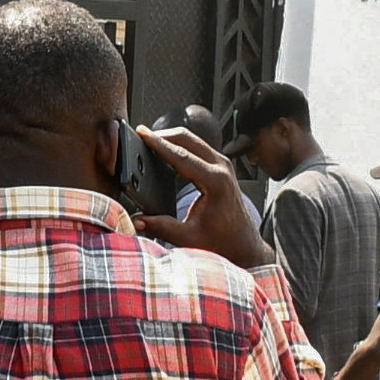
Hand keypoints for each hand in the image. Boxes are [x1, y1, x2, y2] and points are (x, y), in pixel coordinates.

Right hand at [134, 126, 273, 266]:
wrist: (243, 245)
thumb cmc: (223, 242)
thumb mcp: (188, 237)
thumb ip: (161, 227)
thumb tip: (136, 220)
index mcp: (216, 182)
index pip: (182, 156)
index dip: (159, 144)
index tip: (143, 134)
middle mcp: (222, 168)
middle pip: (188, 139)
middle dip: (164, 134)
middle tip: (142, 134)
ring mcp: (223, 165)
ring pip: (194, 140)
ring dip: (172, 138)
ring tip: (150, 140)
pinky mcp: (221, 167)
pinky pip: (198, 147)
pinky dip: (181, 145)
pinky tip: (167, 149)